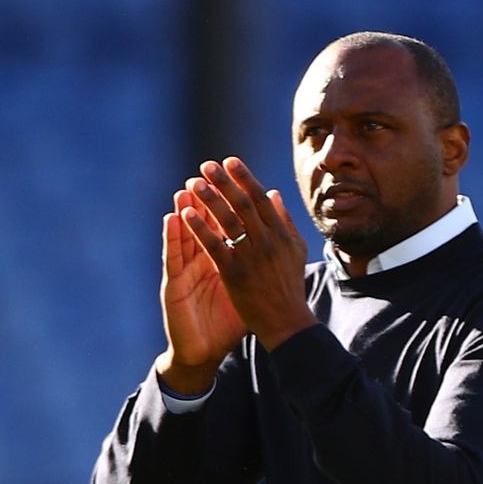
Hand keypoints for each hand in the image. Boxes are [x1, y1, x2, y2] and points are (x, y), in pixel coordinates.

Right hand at [156, 188, 247, 394]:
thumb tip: (273, 240)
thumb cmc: (226, 319)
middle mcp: (201, 260)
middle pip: (203, 223)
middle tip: (206, 170)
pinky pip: (174, 257)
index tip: (236, 174)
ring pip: (185, 233)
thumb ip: (258, 259)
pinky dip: (173, 236)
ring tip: (187, 184)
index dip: (230, 199)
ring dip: (186, 208)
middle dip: (206, 196)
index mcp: (221, 258)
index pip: (225, 223)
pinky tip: (172, 218)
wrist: (204, 351)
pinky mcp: (174, 285)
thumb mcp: (245, 286)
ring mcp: (186, 271)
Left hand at [181, 157, 317, 351]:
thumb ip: (284, 221)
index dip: (244, 178)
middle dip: (224, 183)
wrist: (287, 322)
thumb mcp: (295, 250)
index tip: (230, 161)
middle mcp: (267, 242)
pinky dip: (200, 229)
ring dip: (210, 200)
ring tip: (193, 183)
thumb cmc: (290, 286)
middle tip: (206, 165)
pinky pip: (214, 247)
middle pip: (243, 205)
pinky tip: (186, 215)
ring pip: (228, 222)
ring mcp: (251, 258)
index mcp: (281, 234)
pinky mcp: (235, 275)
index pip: (261, 199)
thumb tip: (273, 193)